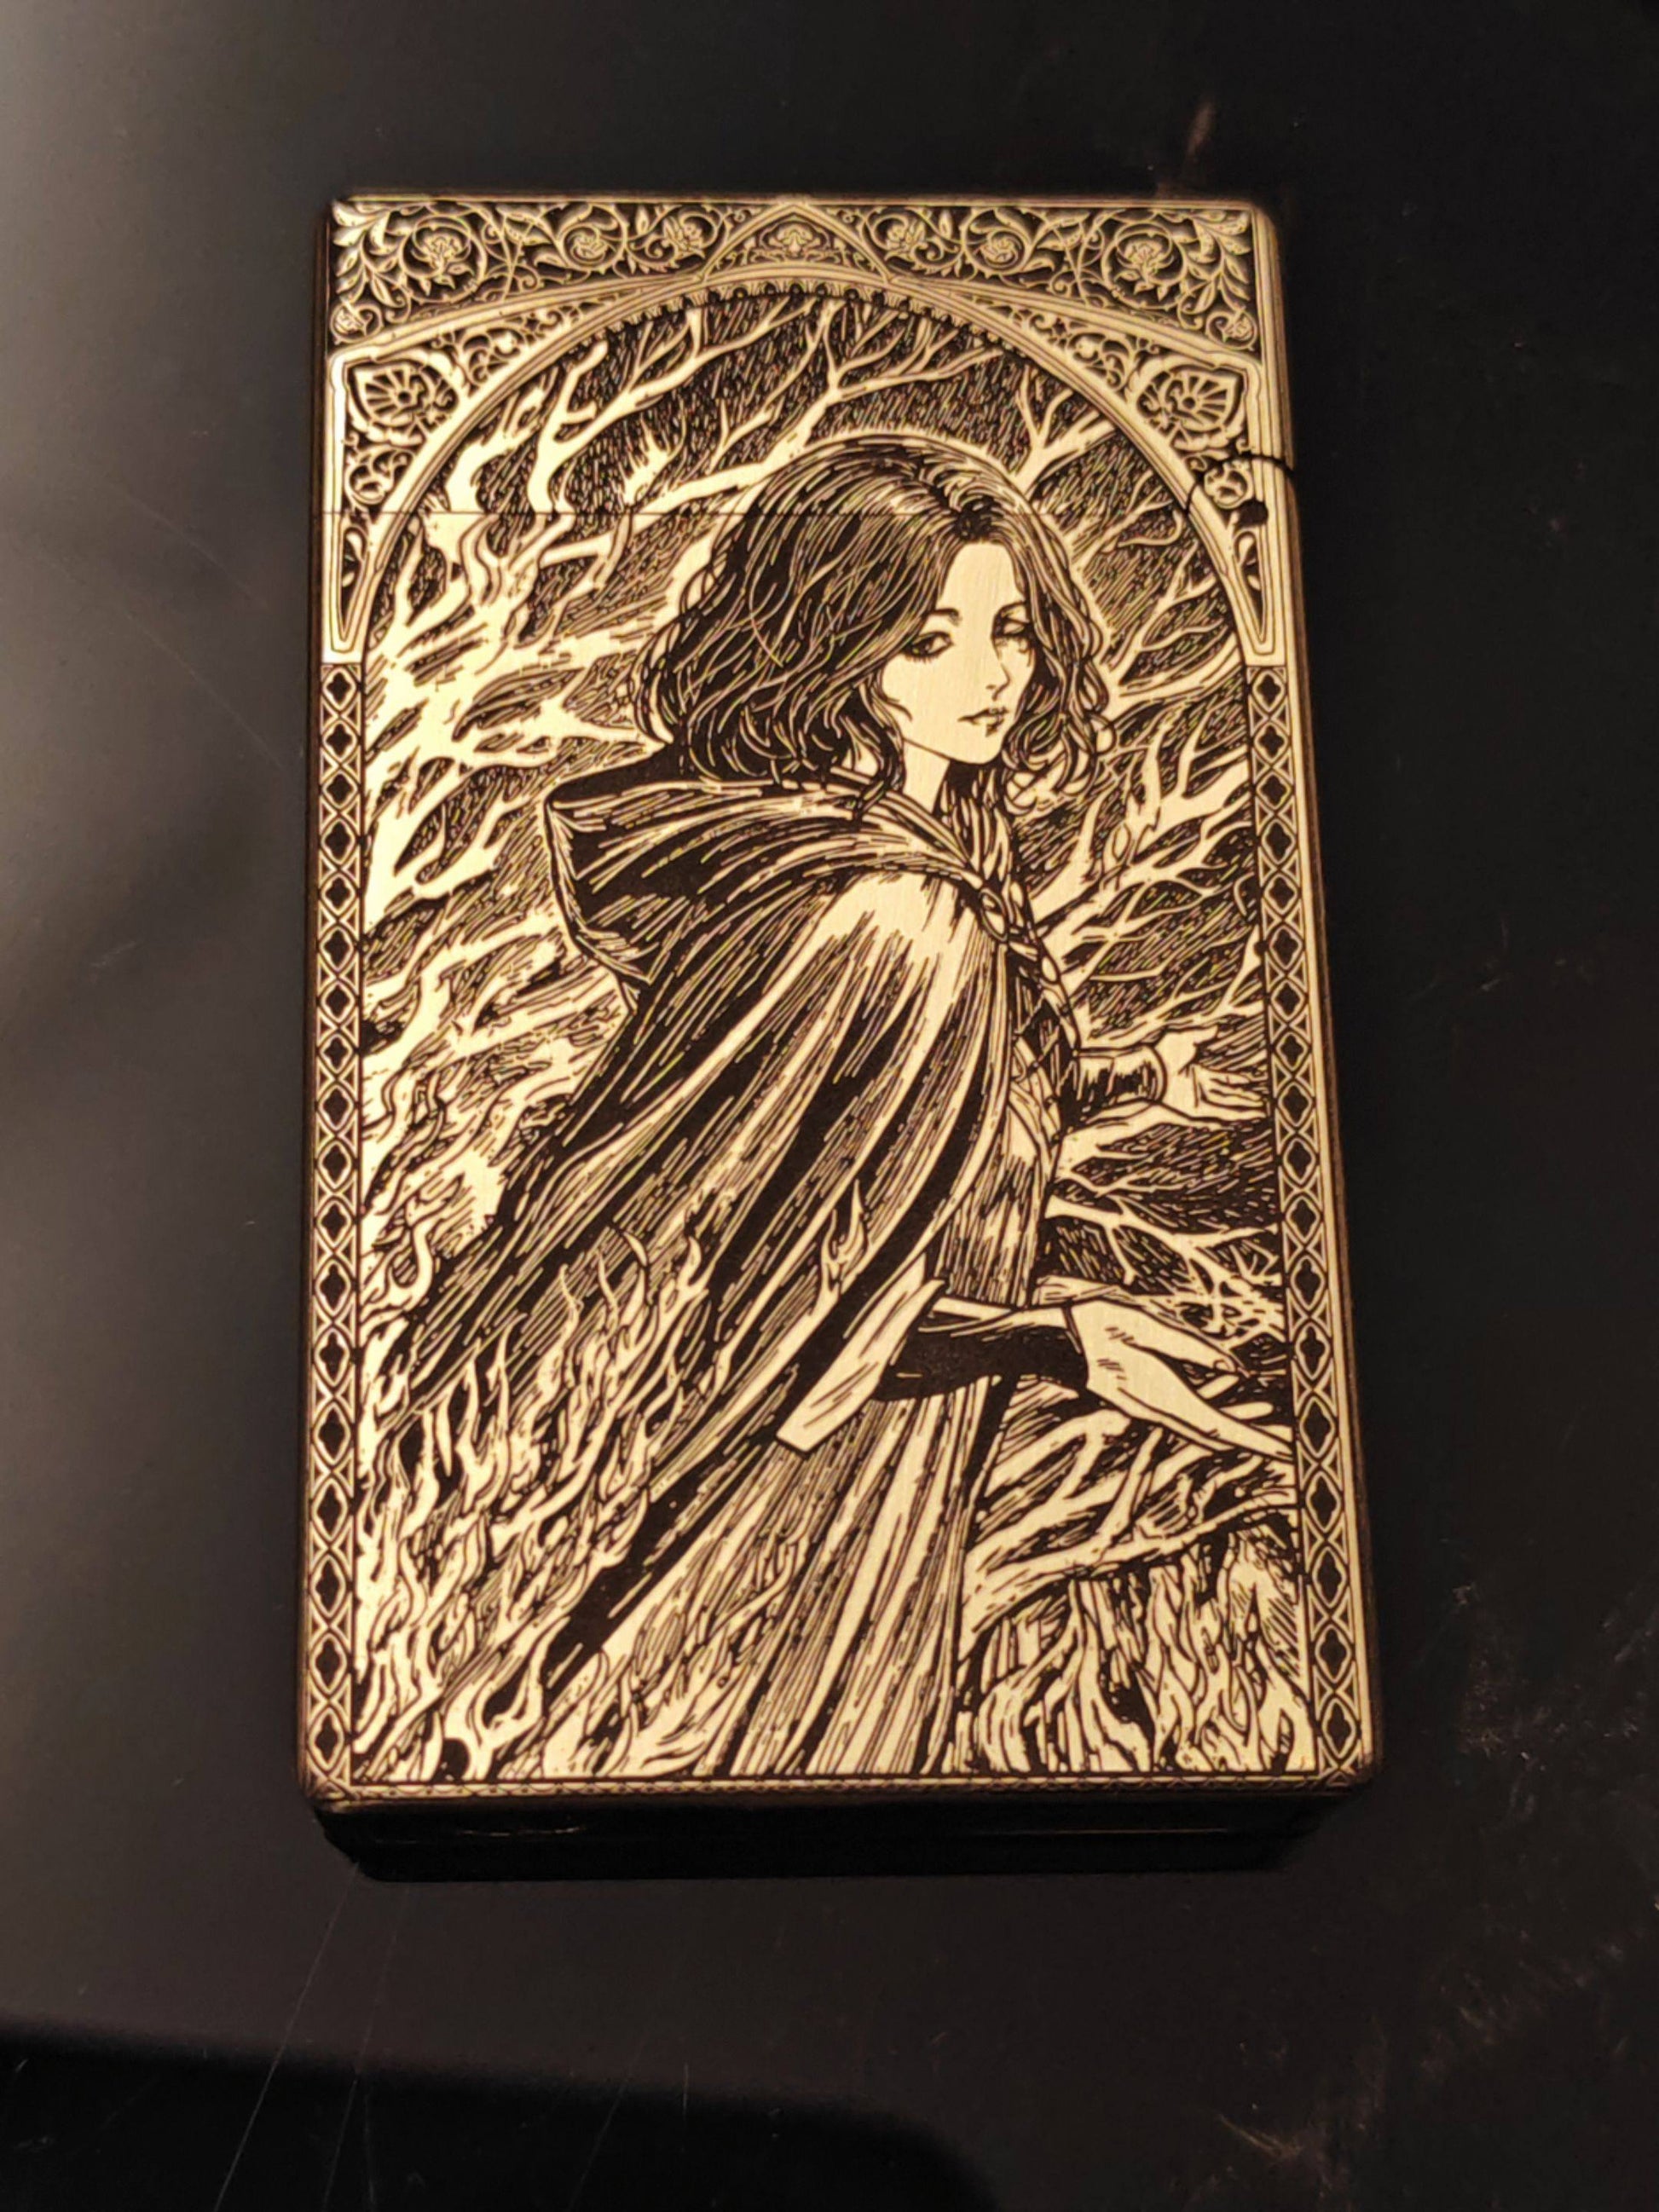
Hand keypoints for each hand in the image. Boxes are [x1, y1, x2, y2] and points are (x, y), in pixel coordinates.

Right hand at [1064, 1295, 1291, 1462]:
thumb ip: (1191, 1347)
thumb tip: (1236, 1367)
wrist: (1051, 1342)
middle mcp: (1159, 1409)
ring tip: (1263, 1441)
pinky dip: (1213, 1427)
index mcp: (1163, 1391)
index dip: (1253, 1438)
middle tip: (1285, 1450)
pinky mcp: (1145, 1402)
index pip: (1218, 1424)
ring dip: (1234, 1437)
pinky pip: (1188, 1421)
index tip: (1282, 1450)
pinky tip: (1221, 1428)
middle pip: (1215, 1434)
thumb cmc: (1095, 1325)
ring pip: (1202, 1430)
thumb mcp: (1144, 1323)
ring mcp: (1150, 1409)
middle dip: (1251, 1443)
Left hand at [1156, 1025, 1258, 1119]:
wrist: (1151, 1069)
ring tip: (1260, 1111)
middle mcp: (1200, 1088)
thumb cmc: (1163, 1052)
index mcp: (1198, 1073)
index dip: (1237, 1080)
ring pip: (1226, 1106)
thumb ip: (1202, 1034)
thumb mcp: (1185, 1038)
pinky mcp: (1194, 1110)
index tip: (1250, 1081)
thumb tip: (1217, 1028)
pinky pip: (1217, 1114)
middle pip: (1228, 1095)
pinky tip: (1245, 1117)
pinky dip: (1232, 1116)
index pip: (1223, 1079)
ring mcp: (1197, 1100)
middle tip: (1262, 1102)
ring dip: (1244, 1109)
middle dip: (1245, 1098)